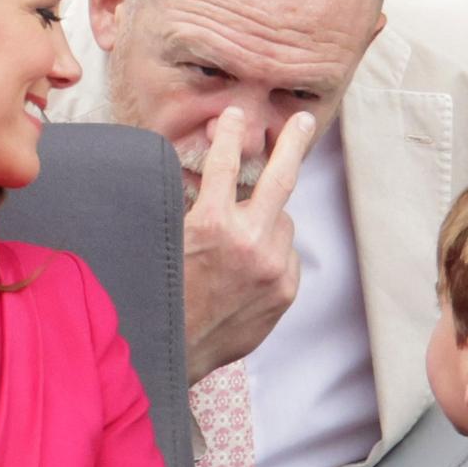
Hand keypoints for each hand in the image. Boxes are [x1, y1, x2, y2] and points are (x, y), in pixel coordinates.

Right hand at [183, 106, 315, 383]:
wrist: (175, 351)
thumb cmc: (163, 293)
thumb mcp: (168, 241)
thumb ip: (193, 208)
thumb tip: (213, 176)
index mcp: (211, 225)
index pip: (226, 163)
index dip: (231, 133)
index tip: (236, 115)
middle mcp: (248, 242)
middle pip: (281, 179)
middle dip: (293, 143)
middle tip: (304, 121)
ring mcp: (271, 268)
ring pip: (283, 221)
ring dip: (268, 219)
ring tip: (241, 240)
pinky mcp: (285, 290)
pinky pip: (286, 254)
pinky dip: (273, 251)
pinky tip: (249, 267)